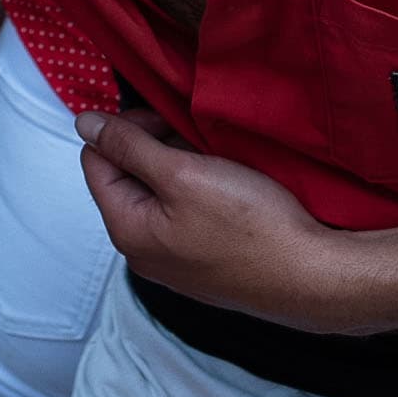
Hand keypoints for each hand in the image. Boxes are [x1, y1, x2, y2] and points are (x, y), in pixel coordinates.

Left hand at [75, 109, 377, 332]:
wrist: (313, 277)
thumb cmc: (251, 227)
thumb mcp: (182, 173)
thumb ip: (129, 146)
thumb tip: (84, 124)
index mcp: (127, 230)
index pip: (96, 162)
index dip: (124, 131)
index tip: (164, 119)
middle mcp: (143, 251)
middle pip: (128, 178)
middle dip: (155, 148)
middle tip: (195, 137)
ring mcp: (176, 260)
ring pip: (161, 193)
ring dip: (182, 166)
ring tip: (218, 159)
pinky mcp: (206, 261)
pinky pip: (188, 213)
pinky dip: (202, 190)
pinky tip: (231, 183)